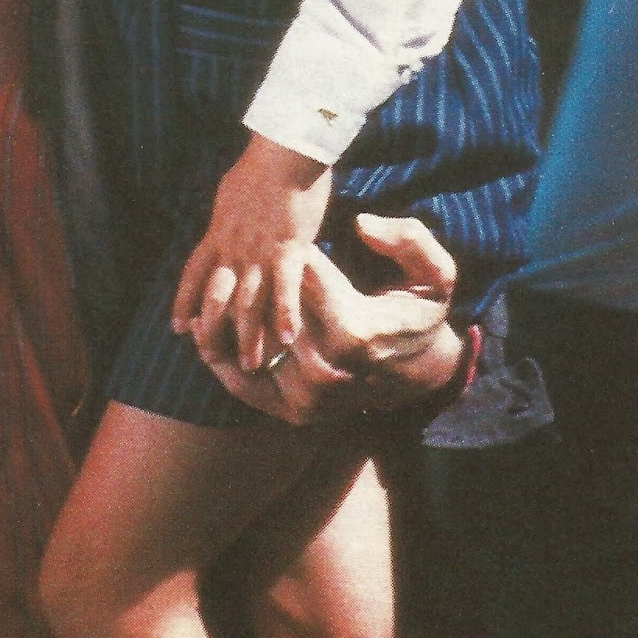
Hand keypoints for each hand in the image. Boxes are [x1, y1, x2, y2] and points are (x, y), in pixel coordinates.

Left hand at [172, 134, 331, 368]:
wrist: (285, 149)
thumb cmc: (261, 166)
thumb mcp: (230, 196)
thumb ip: (226, 222)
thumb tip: (222, 232)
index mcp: (217, 233)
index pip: (192, 274)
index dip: (184, 303)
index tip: (178, 328)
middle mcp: (233, 247)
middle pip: (216, 299)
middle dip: (214, 332)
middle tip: (215, 360)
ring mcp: (260, 251)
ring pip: (249, 303)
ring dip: (249, 337)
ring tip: (253, 365)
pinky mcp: (289, 248)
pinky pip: (284, 289)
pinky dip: (285, 314)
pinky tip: (289, 338)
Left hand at [199, 214, 464, 423]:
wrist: (422, 373)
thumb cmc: (420, 314)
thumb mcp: (435, 272)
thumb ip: (408, 239)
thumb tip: (361, 225)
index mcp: (353, 329)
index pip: (295, 278)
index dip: (282, 248)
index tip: (276, 232)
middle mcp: (325, 369)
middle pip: (261, 317)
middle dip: (241, 283)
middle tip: (227, 253)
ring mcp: (308, 397)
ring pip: (245, 352)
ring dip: (219, 322)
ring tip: (203, 292)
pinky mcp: (295, 412)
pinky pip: (244, 386)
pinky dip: (221, 358)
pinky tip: (204, 333)